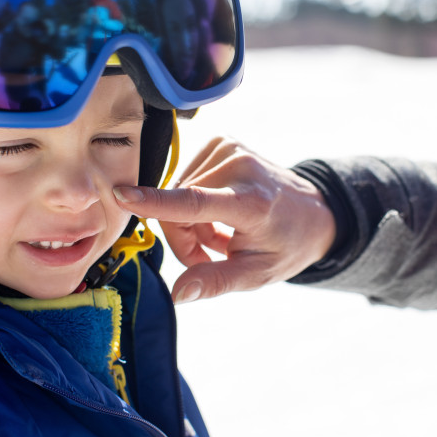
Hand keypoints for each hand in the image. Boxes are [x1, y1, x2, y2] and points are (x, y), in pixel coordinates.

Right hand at [113, 137, 335, 303]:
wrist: (313, 213)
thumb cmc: (286, 245)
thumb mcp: (257, 274)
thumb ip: (216, 282)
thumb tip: (178, 294)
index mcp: (252, 203)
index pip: (195, 202)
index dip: (156, 202)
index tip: (123, 194)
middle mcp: (240, 167)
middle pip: (178, 210)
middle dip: (185, 239)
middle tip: (211, 256)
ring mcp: (231, 148)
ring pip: (177, 194)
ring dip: (190, 222)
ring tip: (220, 234)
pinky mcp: (222, 142)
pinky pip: (186, 179)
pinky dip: (194, 202)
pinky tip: (218, 212)